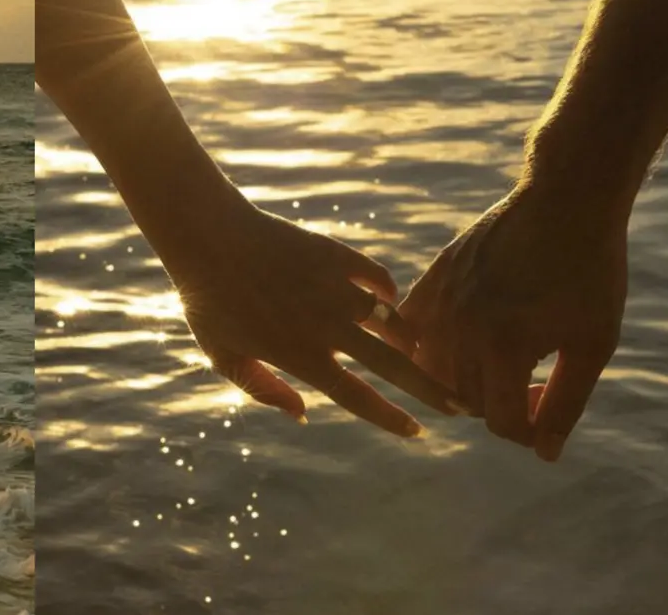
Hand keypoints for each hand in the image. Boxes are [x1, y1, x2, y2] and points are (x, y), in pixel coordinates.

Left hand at [157, 185, 461, 436]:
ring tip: (416, 351)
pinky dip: (389, 293)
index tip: (417, 432)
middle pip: (393, 366)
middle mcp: (327, 325)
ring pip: (391, 321)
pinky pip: (377, 278)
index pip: (357, 398)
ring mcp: (335, 288)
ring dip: (408, 340)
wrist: (209, 236)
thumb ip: (263, 389)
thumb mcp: (224, 356)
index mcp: (300, 355)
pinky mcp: (336, 256)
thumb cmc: (207, 302)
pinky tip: (388, 302)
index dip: (390, 419)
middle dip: (430, 388)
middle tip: (460, 404)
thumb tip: (304, 414)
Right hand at [399, 182, 626, 459]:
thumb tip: (545, 453)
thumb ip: (567, 403)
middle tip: (533, 378)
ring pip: (429, 371)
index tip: (550, 399)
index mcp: (503, 348)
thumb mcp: (593, 344)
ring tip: (495, 362)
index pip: (501, 422)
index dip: (530, 427)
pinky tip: (457, 337)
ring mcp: (439, 304)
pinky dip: (424, 345)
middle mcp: (460, 330)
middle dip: (499, 402)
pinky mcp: (430, 281)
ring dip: (460, 379)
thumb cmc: (589, 274)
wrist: (565, 203)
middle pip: (463, 401)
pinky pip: (408, 330)